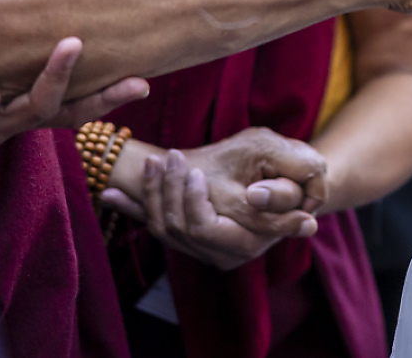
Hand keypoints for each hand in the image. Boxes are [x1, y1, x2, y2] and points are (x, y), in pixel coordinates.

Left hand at [0, 32, 148, 150]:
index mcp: (19, 106)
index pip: (77, 104)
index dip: (109, 96)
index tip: (143, 83)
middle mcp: (12, 122)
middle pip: (71, 113)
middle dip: (104, 95)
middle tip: (136, 73)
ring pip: (38, 109)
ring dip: (57, 75)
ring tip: (72, 43)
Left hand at [103, 146, 320, 271]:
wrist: (281, 172)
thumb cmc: (288, 166)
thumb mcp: (292, 166)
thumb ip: (289, 196)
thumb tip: (302, 223)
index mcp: (248, 241)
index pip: (204, 229)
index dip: (193, 202)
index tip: (194, 171)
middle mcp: (221, 252)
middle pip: (177, 228)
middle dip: (167, 191)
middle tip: (170, 158)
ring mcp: (202, 246)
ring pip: (162, 226)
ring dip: (150, 194)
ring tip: (152, 162)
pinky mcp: (187, 234)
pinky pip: (154, 224)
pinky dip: (131, 207)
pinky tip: (108, 192)